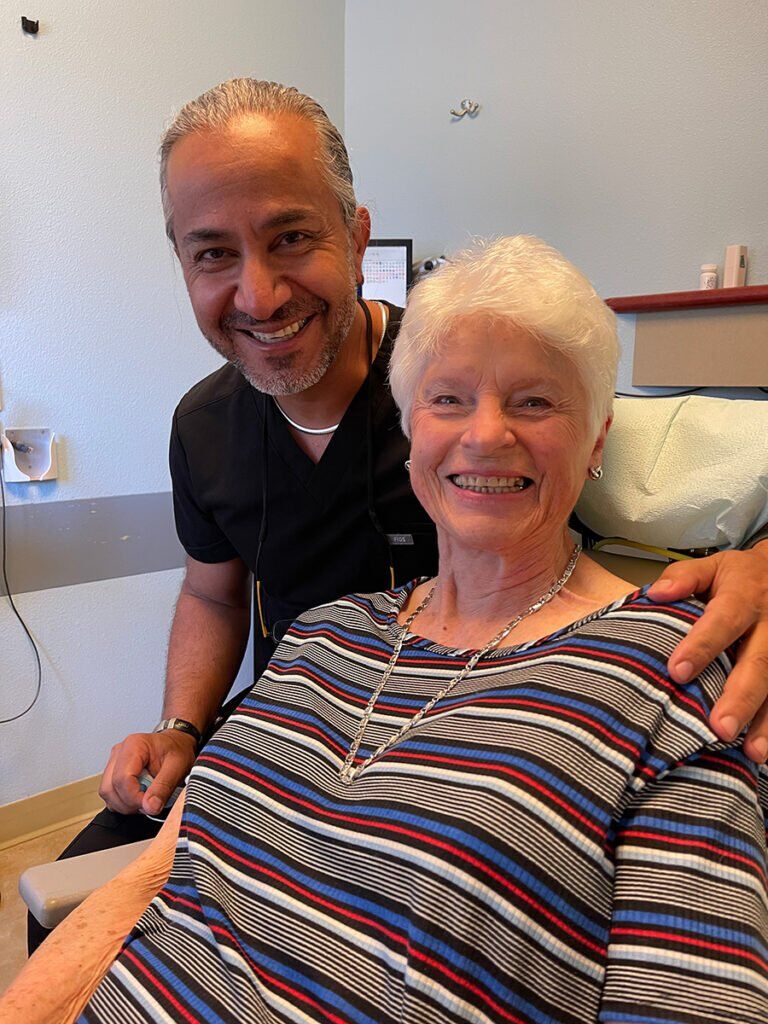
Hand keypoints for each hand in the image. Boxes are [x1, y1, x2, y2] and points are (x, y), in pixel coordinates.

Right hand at [99, 730, 197, 815]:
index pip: (122, 779)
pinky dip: (123, 802)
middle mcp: (120, 752)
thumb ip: (163, 787)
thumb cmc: (177, 750)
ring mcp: (114, 762)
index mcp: (134, 745)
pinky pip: (110, 794)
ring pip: (107, 793)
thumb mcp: (178, 767)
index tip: (150, 805)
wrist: (177, 745)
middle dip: (130, 803)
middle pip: (110, 787)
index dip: (134, 798)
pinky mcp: (113, 773)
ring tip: (147, 799)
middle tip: (150, 804)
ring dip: (126, 804)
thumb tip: (150, 807)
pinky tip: (139, 797)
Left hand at [647, 544, 767, 761]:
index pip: (721, 622)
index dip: (701, 647)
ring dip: (765, 721)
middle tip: (720, 728)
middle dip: (741, 697)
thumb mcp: (713, 565)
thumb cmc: (740, 576)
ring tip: (752, 751)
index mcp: (744, 596)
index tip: (677, 672)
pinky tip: (764, 750)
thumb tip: (656, 593)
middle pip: (759, 662)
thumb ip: (684, 577)